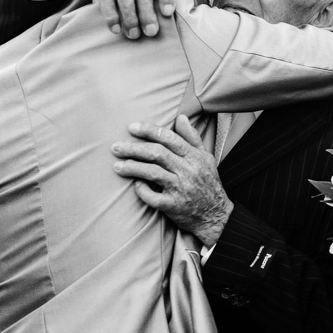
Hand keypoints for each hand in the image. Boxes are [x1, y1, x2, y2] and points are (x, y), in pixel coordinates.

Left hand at [112, 118, 231, 246]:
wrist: (216, 215)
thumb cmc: (208, 184)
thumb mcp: (206, 157)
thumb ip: (192, 137)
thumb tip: (181, 117)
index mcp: (194, 157)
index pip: (169, 138)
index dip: (148, 130)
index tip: (131, 128)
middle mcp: (188, 170)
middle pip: (157, 153)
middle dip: (133, 148)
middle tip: (116, 147)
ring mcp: (181, 189)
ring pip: (152, 172)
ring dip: (131, 167)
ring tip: (117, 166)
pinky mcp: (174, 206)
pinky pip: (153, 197)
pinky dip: (141, 190)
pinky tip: (135, 185)